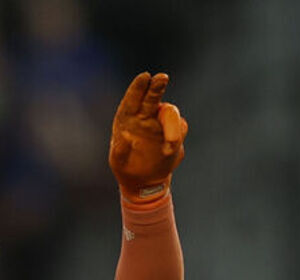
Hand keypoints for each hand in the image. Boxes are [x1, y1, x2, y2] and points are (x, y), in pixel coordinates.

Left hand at [109, 72, 187, 200]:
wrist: (145, 181)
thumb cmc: (126, 168)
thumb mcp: (118, 162)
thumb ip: (120, 150)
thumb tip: (124, 137)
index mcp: (127, 120)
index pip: (132, 100)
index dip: (138, 88)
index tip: (144, 77)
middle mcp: (145, 117)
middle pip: (152, 97)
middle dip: (157, 87)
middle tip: (161, 78)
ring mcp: (162, 123)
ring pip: (170, 113)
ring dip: (172, 126)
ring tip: (170, 145)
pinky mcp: (175, 131)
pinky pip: (180, 129)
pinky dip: (175, 139)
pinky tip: (167, 151)